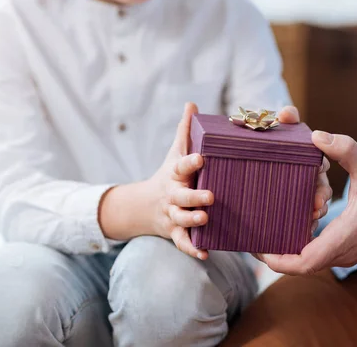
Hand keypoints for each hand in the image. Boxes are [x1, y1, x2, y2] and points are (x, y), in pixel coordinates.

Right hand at [99, 103, 212, 259]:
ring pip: (180, 219)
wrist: (145, 205)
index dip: (191, 162)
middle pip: (181, 196)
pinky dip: (191, 249)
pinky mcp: (174, 231)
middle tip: (211, 196)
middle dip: (194, 197)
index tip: (202, 158)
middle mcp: (172, 194)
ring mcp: (172, 214)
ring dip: (192, 220)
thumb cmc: (169, 174)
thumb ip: (185, 130)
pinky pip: (182, 242)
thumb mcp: (175, 152)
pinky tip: (204, 253)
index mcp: (175, 173)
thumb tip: (192, 103)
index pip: (182, 166)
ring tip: (205, 219)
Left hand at [259, 130, 356, 274]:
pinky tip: (293, 219)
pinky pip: (317, 252)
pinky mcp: (348, 248)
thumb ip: (345, 149)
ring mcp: (345, 253)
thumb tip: (316, 135)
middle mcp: (341, 252)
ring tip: (267, 224)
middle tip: (253, 231)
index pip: (302, 264)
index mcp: (344, 238)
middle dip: (274, 251)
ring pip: (307, 259)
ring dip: (288, 245)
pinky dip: (301, 241)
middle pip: (298, 264)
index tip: (257, 247)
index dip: (276, 259)